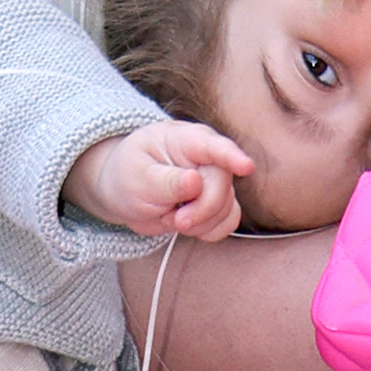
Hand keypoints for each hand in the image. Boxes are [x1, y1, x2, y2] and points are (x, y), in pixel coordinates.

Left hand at [67, 116, 252, 243]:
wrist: (124, 192)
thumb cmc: (128, 175)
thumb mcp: (137, 177)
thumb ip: (166, 181)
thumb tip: (195, 182)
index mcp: (184, 139)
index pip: (212, 145)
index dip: (231, 156)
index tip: (246, 167)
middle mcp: (205, 156)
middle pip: (221, 184)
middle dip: (200, 210)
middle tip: (175, 221)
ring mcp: (213, 179)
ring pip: (227, 206)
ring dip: (200, 223)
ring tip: (171, 217)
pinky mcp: (216, 202)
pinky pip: (228, 221)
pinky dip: (210, 231)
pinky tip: (190, 227)